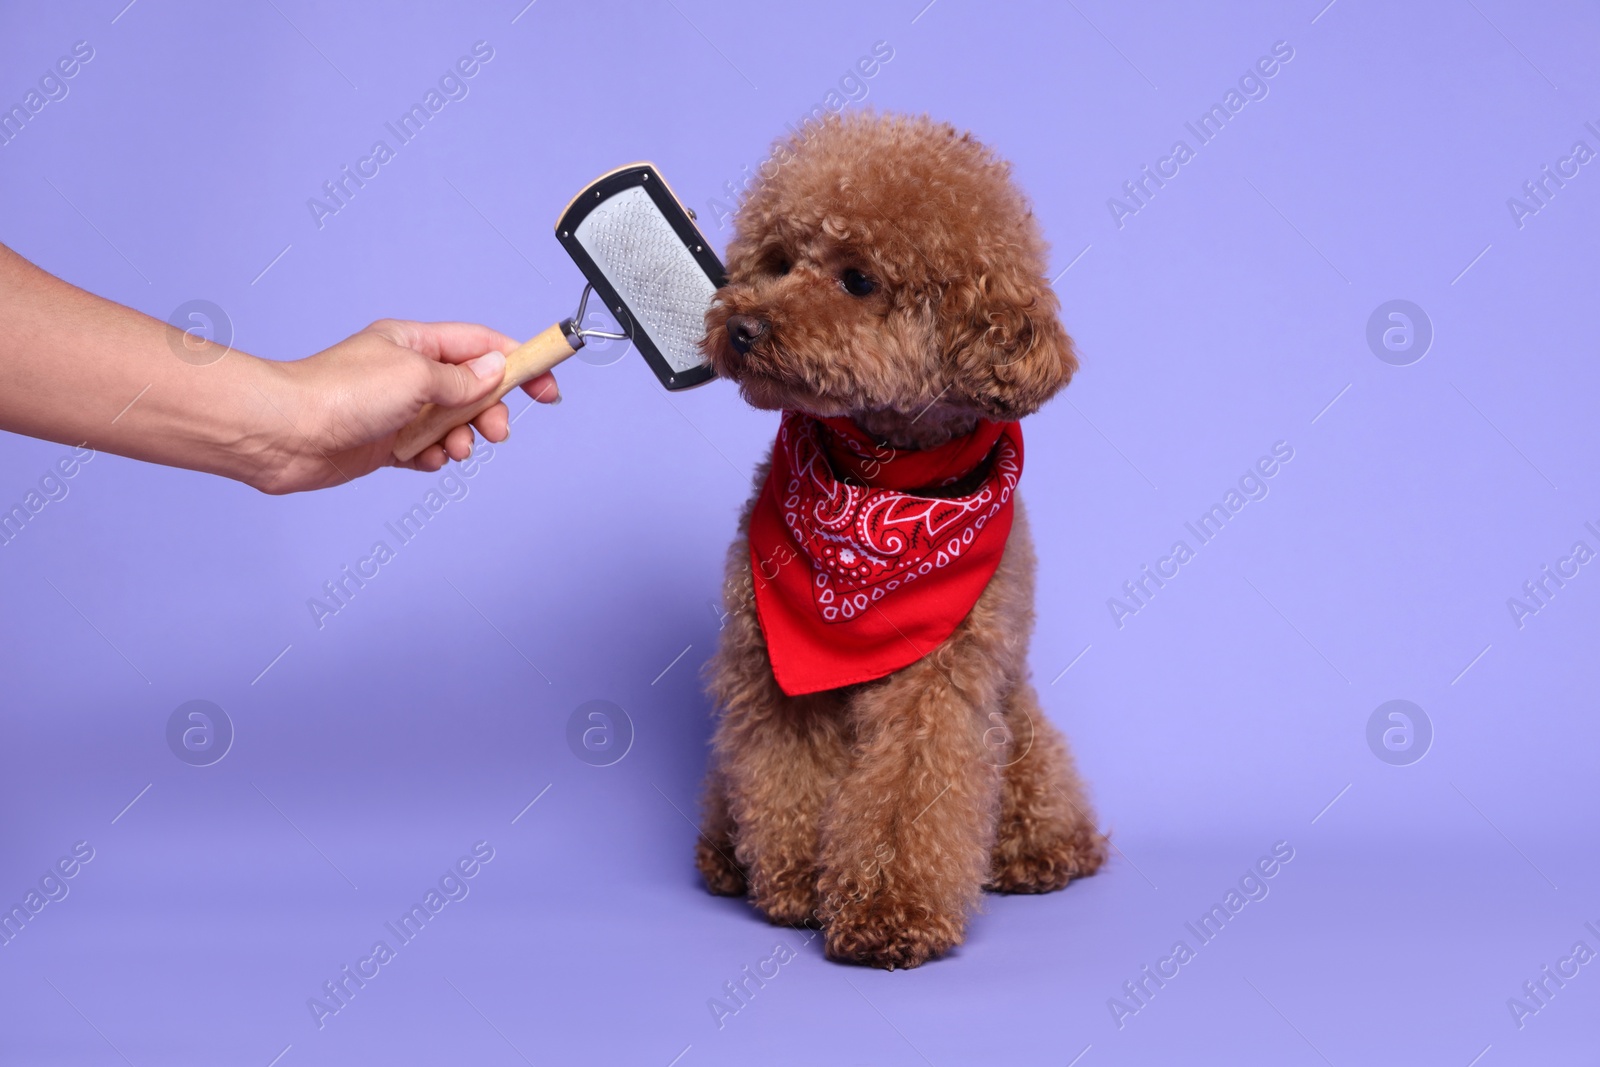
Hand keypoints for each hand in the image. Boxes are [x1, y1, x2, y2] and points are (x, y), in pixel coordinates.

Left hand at [260, 319, 559, 493]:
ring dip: (462, 438)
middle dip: (491, 411)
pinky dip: (432, 458)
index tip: (548, 386)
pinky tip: (420, 461)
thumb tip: (495, 371)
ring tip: (451, 449)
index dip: (520, 362)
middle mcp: (408, 373)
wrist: (284, 433)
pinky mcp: (384, 444)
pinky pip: (427, 451)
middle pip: (474, 389)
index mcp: (416, 343)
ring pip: (453, 424)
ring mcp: (396, 410)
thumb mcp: (417, 376)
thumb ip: (463, 378)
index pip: (482, 345)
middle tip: (497, 431)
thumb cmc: (340, 393)